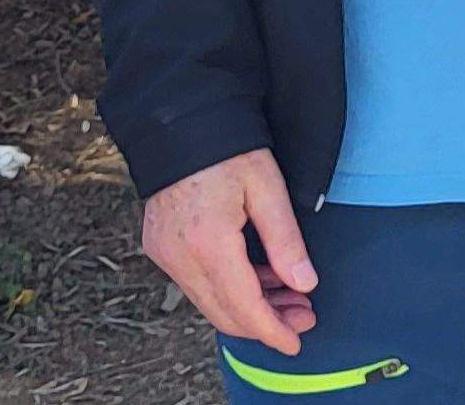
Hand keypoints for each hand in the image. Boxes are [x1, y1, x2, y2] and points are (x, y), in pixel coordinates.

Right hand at [140, 149, 319, 354]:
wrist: (179, 123)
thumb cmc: (227, 148)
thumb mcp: (267, 188)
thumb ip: (286, 241)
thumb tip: (305, 283)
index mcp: (208, 241)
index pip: (243, 306)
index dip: (271, 331)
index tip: (296, 342)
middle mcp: (179, 255)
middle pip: (224, 313)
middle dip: (265, 323)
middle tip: (303, 316)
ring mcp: (164, 253)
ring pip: (209, 301)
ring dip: (248, 307)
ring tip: (289, 298)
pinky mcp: (159, 247)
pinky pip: (196, 283)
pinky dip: (228, 288)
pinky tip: (259, 278)